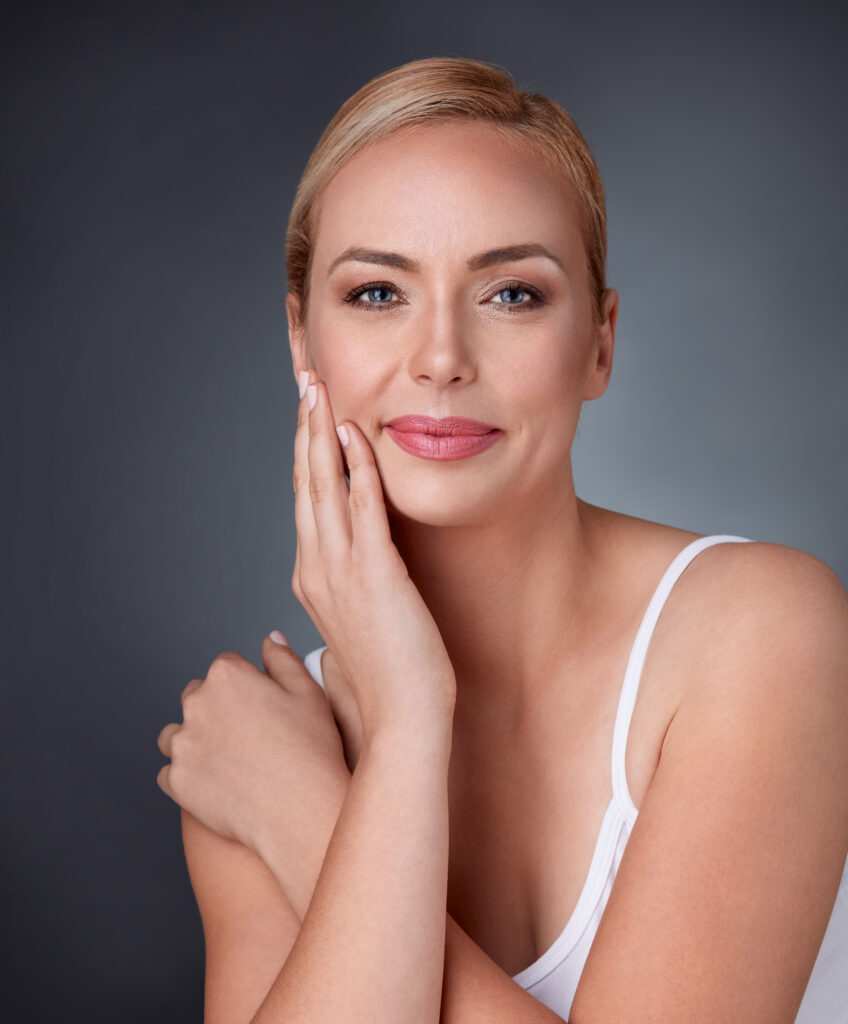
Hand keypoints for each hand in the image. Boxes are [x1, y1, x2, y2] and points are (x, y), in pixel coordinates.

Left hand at [156, 635, 349, 897]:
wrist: (300, 809)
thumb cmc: (310, 749)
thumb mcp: (309, 692)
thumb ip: (283, 659)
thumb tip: (270, 639)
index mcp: (227, 675)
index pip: (226, 666)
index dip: (247, 684)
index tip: (262, 706)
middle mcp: (196, 704)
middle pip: (197, 695)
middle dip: (217, 708)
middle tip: (249, 734)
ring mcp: (183, 744)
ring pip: (177, 734)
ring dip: (194, 740)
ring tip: (228, 759)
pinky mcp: (176, 781)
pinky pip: (170, 772)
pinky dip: (187, 776)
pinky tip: (215, 782)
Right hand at [292, 369, 455, 736]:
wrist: (404, 718)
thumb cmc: (393, 673)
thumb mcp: (364, 619)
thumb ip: (355, 584)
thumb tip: (361, 565)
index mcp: (313, 575)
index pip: (306, 501)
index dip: (305, 454)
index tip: (310, 417)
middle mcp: (316, 566)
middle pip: (305, 483)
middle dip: (304, 428)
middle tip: (306, 383)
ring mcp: (339, 569)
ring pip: (322, 486)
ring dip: (320, 432)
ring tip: (319, 390)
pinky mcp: (373, 572)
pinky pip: (361, 505)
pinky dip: (355, 465)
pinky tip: (354, 432)